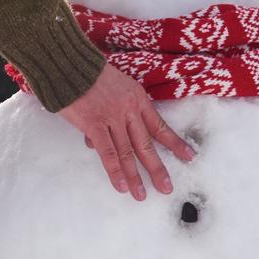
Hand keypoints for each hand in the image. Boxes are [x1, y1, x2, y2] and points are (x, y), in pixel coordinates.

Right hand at [54, 63, 194, 199]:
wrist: (69, 63)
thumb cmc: (87, 75)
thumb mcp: (111, 88)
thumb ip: (110, 114)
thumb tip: (95, 143)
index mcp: (137, 99)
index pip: (159, 125)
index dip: (174, 142)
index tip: (188, 156)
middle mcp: (129, 110)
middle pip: (146, 144)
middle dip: (157, 168)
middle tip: (166, 188)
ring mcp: (113, 117)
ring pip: (128, 152)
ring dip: (135, 176)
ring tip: (141, 194)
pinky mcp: (95, 124)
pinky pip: (108, 152)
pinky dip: (114, 171)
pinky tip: (120, 185)